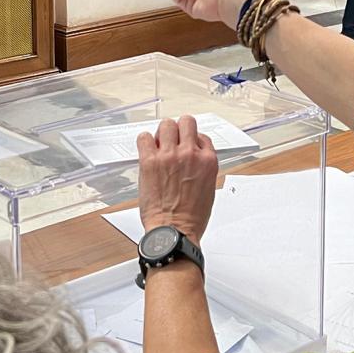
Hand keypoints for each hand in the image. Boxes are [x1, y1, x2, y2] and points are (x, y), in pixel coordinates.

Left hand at [136, 116, 218, 240]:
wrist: (174, 231)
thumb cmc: (191, 217)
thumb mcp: (209, 189)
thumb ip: (202, 168)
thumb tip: (194, 160)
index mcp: (208, 161)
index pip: (201, 136)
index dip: (193, 141)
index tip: (187, 147)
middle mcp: (190, 154)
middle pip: (186, 122)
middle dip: (179, 130)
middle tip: (174, 140)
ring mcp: (169, 156)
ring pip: (166, 125)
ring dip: (163, 133)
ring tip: (160, 146)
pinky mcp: (150, 161)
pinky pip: (145, 137)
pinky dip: (145, 141)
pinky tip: (147, 150)